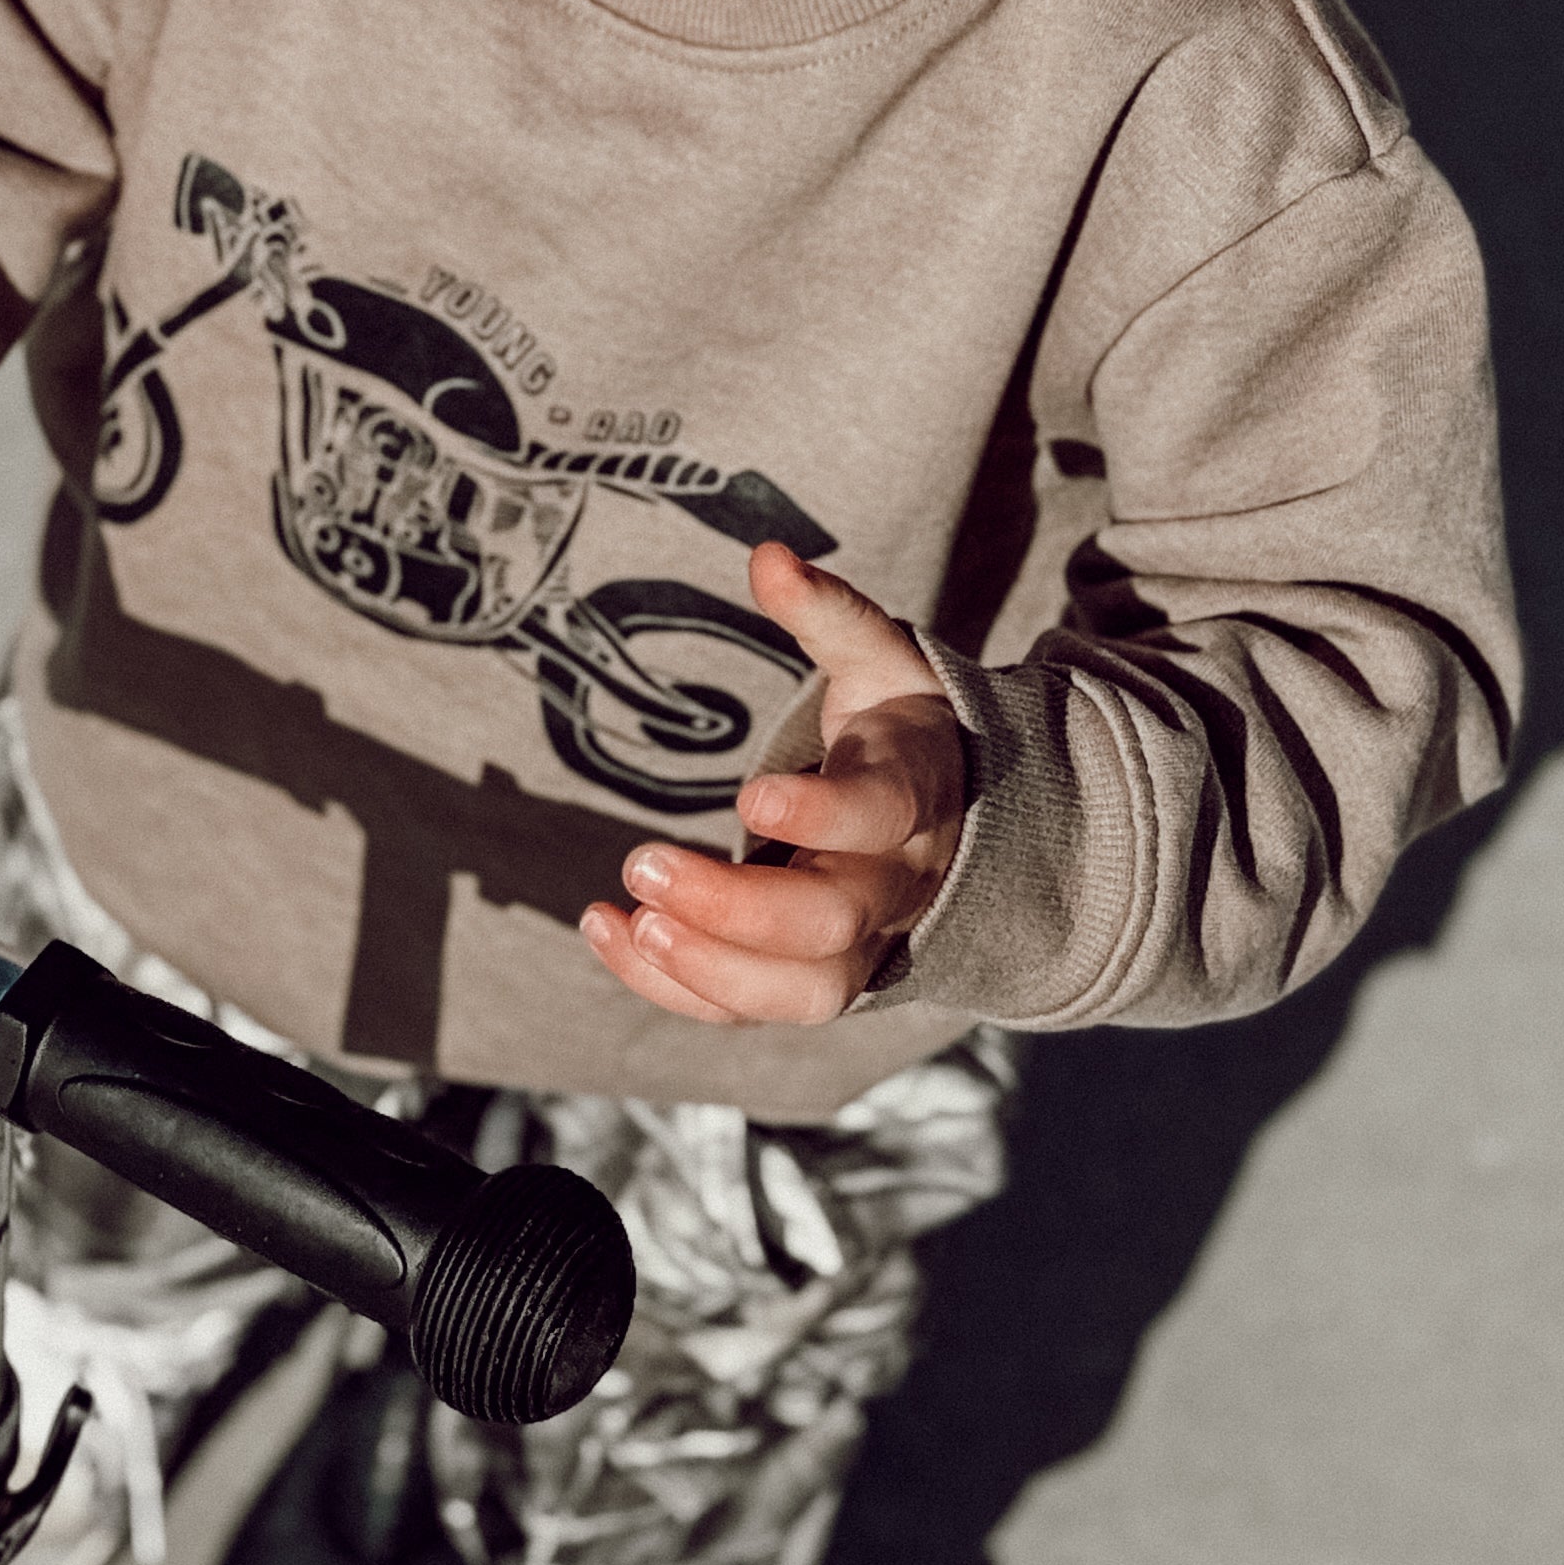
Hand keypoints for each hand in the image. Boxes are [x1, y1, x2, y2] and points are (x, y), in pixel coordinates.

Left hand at [578, 543, 964, 1027]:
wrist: (952, 818)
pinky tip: (611, 933)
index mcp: (914, 794)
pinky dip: (679, 988)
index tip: (750, 795)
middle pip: (832, 927)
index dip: (821, 813)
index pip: (880, 817)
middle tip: (643, 863)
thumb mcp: (881, 658)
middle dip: (737, 909)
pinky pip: (753, 1006)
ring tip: (631, 922)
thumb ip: (828, 613)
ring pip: (803, 991)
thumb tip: (766, 558)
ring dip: (710, 967)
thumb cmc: (899, 724)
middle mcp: (893, 885)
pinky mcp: (812, 975)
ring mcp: (859, 944)